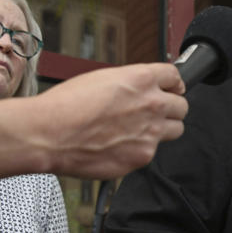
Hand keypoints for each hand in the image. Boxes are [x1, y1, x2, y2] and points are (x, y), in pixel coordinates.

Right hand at [36, 63, 187, 178]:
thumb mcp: (101, 79)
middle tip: (156, 112)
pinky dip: (140, 149)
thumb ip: (129, 84)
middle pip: (182, 106)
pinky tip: (120, 146)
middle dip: (171, 108)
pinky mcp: (143, 156)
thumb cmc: (66, 105)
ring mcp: (151, 132)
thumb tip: (137, 90)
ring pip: (175, 130)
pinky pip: (152, 152)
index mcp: (141, 79)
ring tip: (140, 131)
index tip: (172, 88)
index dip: (173, 83)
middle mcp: (152, 104)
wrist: (50, 134)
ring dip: (163, 129)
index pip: (175, 77)